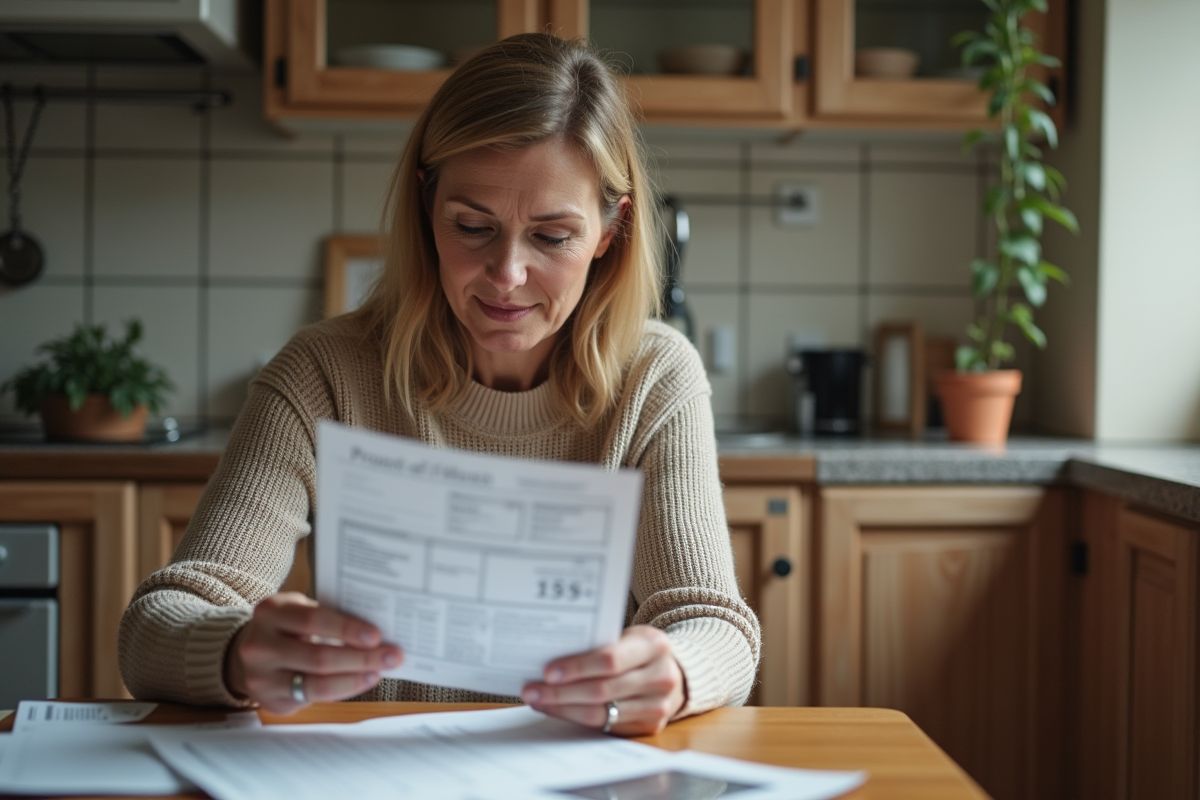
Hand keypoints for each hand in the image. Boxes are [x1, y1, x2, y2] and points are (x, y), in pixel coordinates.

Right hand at [225, 592, 401, 713]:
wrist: (254, 652)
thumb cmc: (290, 627)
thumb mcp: (300, 610)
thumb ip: (329, 616)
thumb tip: (378, 630)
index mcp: (271, 612)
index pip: (313, 620)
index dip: (346, 629)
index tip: (377, 635)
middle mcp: (260, 645)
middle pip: (318, 656)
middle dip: (361, 658)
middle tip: (392, 656)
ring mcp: (261, 676)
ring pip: (316, 683)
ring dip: (355, 678)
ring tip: (379, 671)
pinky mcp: (270, 700)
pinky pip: (313, 698)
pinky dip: (343, 689)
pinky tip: (362, 680)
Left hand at [520, 625, 685, 735]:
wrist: (674, 672)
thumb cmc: (639, 650)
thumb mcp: (628, 636)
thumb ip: (599, 644)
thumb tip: (550, 658)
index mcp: (654, 646)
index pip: (610, 660)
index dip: (577, 667)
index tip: (547, 671)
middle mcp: (661, 677)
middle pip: (601, 690)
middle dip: (561, 692)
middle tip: (531, 690)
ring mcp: (658, 706)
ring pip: (600, 713)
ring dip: (563, 708)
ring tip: (537, 701)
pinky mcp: (649, 727)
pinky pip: (605, 726)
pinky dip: (576, 718)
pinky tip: (557, 709)